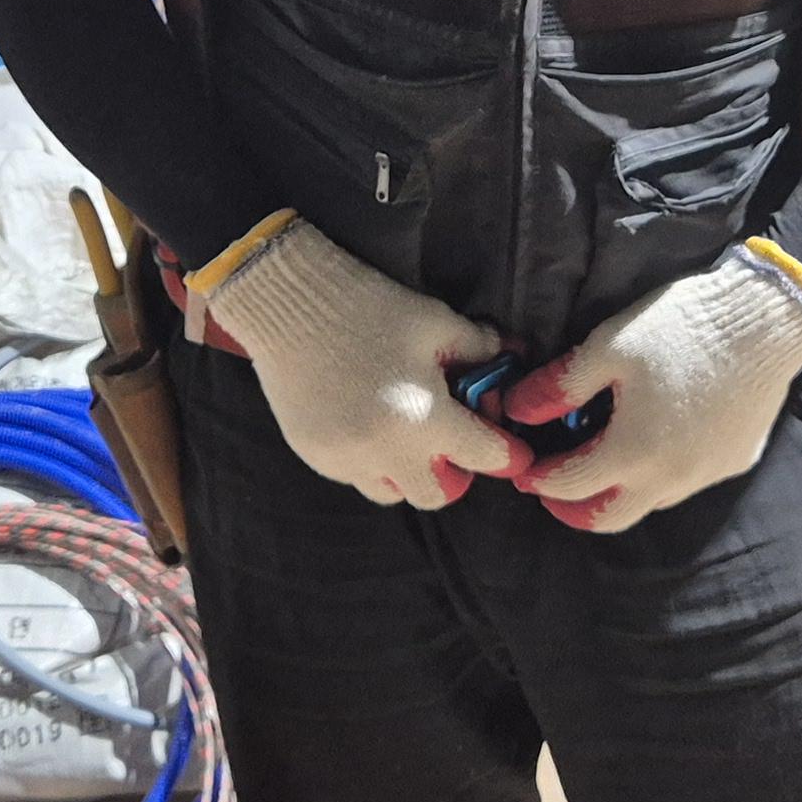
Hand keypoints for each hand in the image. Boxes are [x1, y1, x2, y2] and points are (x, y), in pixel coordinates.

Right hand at [196, 214, 519, 508]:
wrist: (289, 306)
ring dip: (407, 472)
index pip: (486, 456)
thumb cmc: (370, 308)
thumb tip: (512, 356)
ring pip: (392, 491)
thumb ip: (480, 347)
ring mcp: (348, 458)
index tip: (510, 450)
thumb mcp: (436, 322)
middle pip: (438, 495)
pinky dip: (368, 459)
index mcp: (426, 417)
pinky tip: (365, 422)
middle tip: (449, 442)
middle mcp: (388, 450)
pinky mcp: (316, 456)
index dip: (505, 453)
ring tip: (403, 433)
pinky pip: (354, 475)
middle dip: (452, 472)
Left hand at [502, 245, 801, 532]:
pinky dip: (660, 474)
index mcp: (631, 453)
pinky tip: (659, 441)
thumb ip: (560, 387)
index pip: (569, 485)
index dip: (538, 479)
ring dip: (619, 492)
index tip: (523, 469)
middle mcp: (669, 479)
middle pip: (609, 518)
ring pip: (649, 503)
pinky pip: (687, 482)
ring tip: (604, 461)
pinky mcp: (734, 463)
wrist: (766, 321)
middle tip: (554, 488)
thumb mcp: (608, 347)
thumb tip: (517, 410)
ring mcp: (706, 475)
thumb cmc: (681, 328)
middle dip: (572, 509)